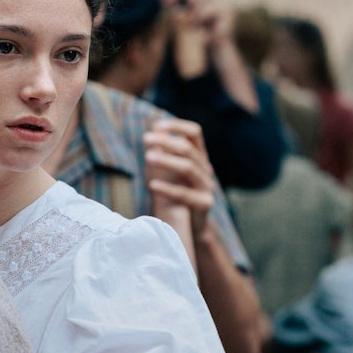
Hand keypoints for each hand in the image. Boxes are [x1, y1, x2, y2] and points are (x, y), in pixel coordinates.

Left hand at [144, 118, 215, 235]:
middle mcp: (205, 169)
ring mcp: (206, 186)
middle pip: (188, 149)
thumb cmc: (175, 193)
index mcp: (198, 156)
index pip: (194, 133)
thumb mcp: (169, 169)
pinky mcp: (204, 204)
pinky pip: (185, 194)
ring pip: (188, 168)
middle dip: (166, 141)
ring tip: (147, 157)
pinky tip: (152, 185)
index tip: (158, 125)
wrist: (190, 227)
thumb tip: (155, 126)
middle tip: (145, 138)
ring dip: (167, 160)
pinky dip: (168, 188)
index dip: (178, 126)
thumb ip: (164, 150)